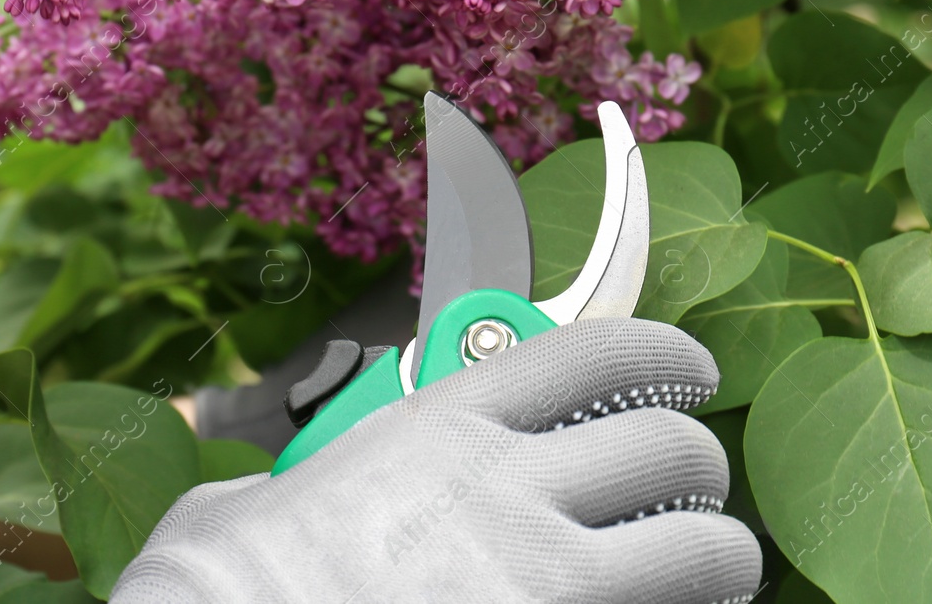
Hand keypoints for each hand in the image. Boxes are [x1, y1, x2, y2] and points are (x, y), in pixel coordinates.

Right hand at [112, 317, 761, 602]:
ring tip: (711, 570)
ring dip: (720, 558)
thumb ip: (301, 486)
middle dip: (698, 463)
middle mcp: (509, 493)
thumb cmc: (211, 598)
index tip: (690, 368)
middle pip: (670, 446)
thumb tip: (279, 501)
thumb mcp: (247, 507)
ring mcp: (546, 587)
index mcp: (438, 432)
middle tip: (692, 485)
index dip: (662, 352)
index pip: (591, 355)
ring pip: (704, 549)